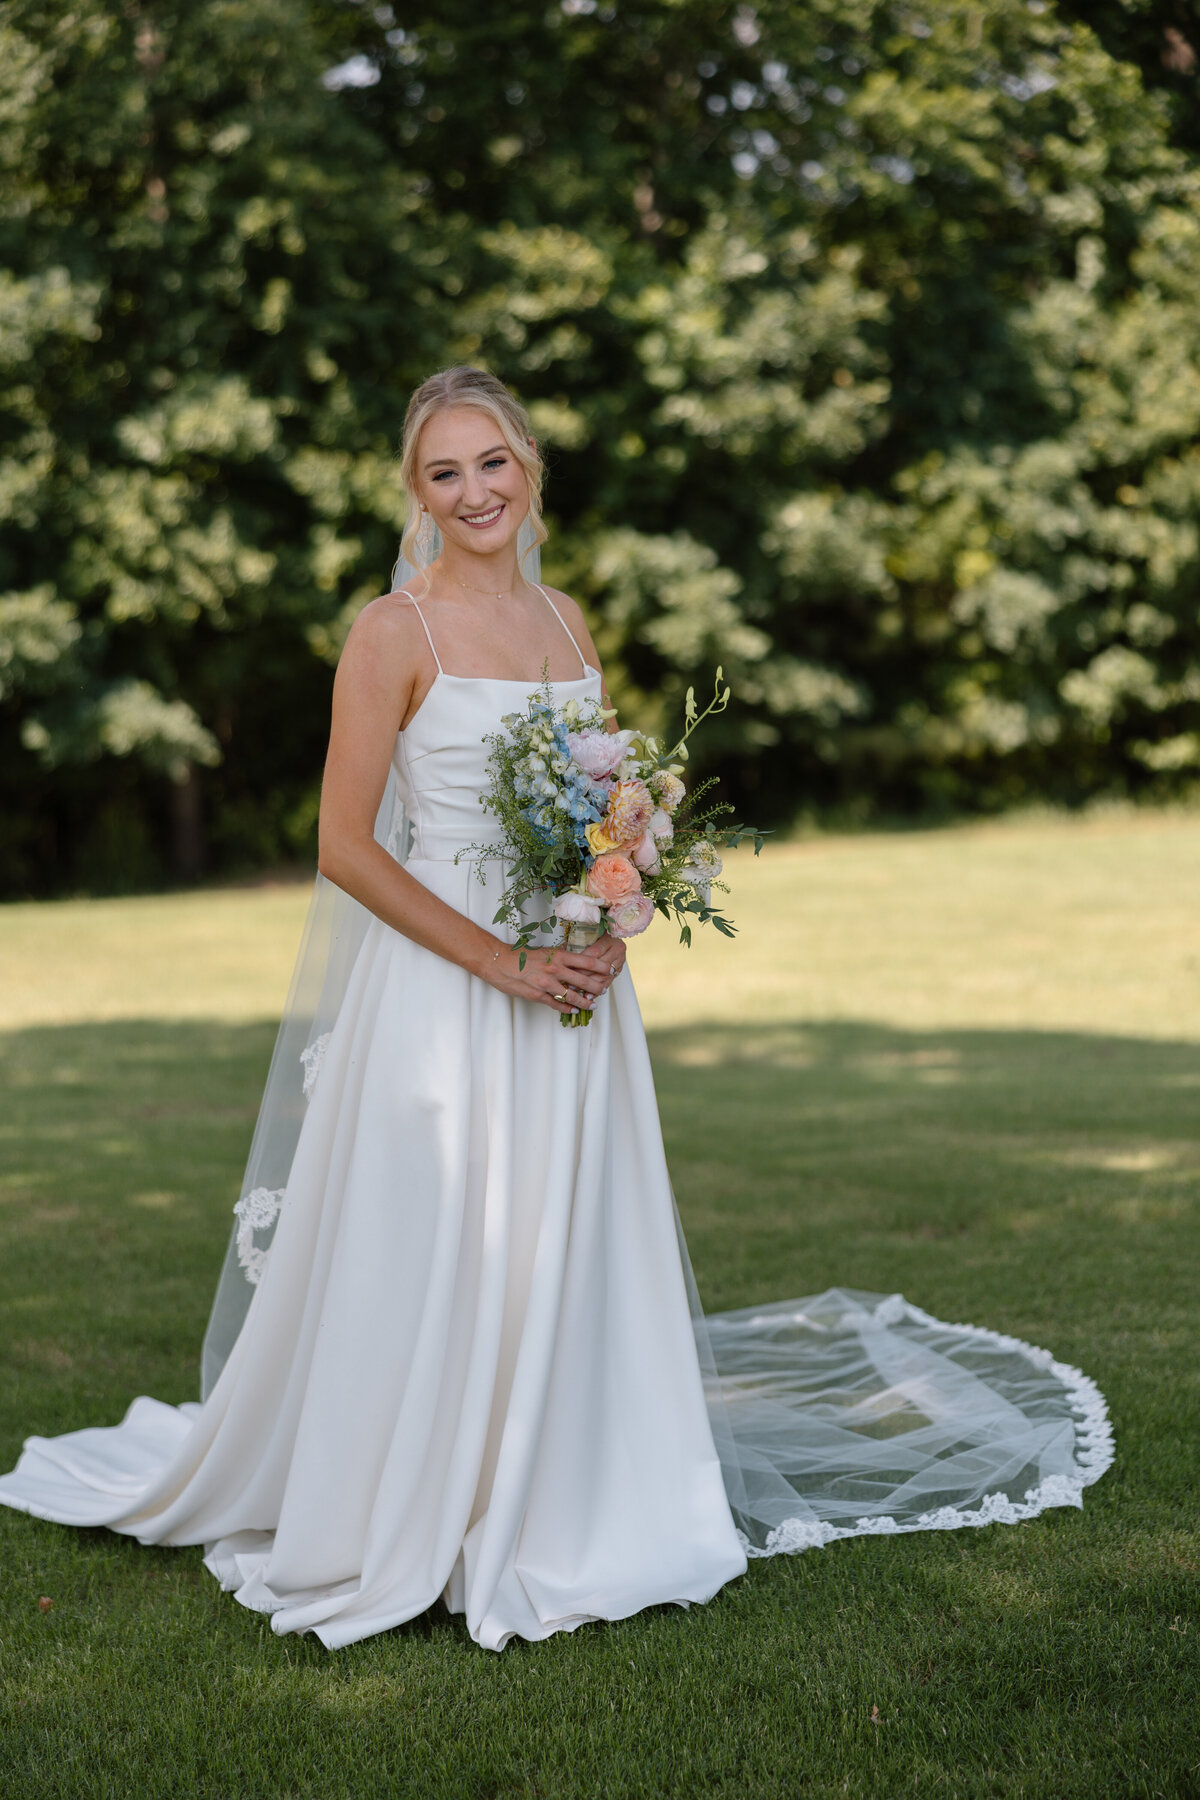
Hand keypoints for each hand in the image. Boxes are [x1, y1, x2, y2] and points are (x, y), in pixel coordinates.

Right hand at [484, 933, 626, 1012]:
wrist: (499, 962)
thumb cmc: (520, 955)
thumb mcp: (544, 951)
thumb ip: (560, 956)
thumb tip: (576, 960)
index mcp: (558, 956)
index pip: (588, 962)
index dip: (602, 968)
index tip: (611, 971)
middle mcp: (555, 969)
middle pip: (584, 981)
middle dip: (597, 987)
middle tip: (604, 990)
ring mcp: (546, 984)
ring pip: (572, 996)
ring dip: (585, 1002)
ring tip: (593, 1005)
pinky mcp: (537, 995)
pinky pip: (556, 1005)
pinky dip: (567, 1009)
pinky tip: (574, 1010)